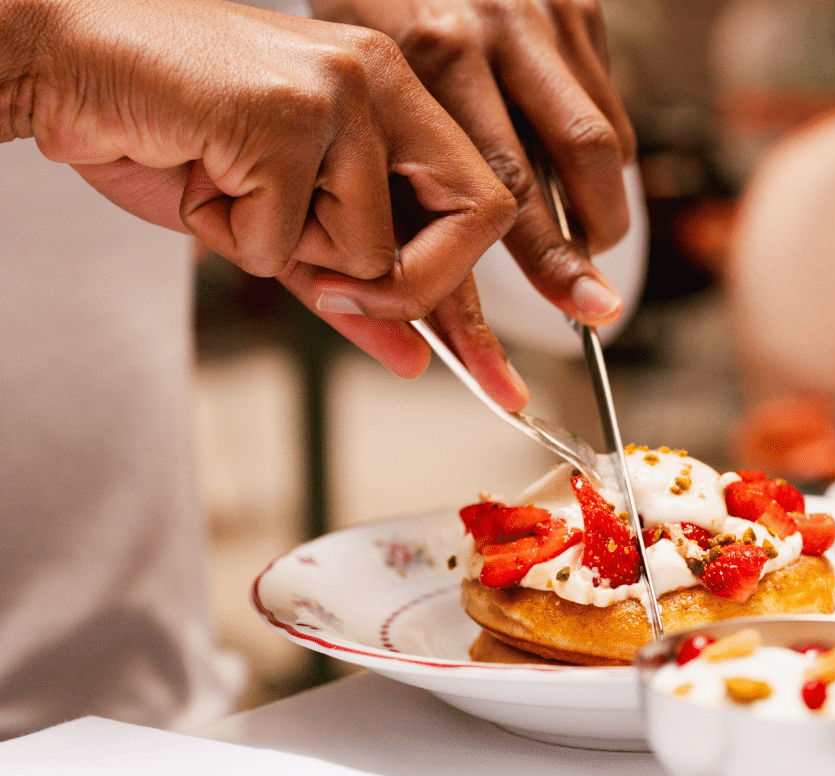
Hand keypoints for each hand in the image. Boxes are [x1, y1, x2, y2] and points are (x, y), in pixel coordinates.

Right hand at [5, 0, 526, 408]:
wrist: (67, 67)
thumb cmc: (171, 136)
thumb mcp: (278, 226)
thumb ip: (351, 287)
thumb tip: (417, 359)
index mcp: (395, 96)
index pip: (483, 204)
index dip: (473, 293)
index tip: (478, 365)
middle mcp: (384, 79)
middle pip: (478, 218)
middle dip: (410, 288)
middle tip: (327, 289)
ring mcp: (343, 89)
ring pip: (372, 247)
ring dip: (286, 251)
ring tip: (229, 188)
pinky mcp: (289, 110)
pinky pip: (288, 241)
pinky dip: (232, 237)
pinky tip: (200, 174)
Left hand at [310, 0, 636, 327]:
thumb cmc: (373, 11)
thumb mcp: (366, 93)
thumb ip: (401, 184)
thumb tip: (449, 297)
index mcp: (431, 54)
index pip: (501, 186)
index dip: (546, 257)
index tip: (581, 306)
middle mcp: (495, 28)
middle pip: (573, 160)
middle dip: (589, 243)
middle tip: (597, 297)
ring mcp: (544, 13)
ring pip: (602, 136)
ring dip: (601, 200)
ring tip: (584, 234)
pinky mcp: (578, 2)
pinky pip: (607, 99)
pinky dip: (600, 147)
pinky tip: (570, 166)